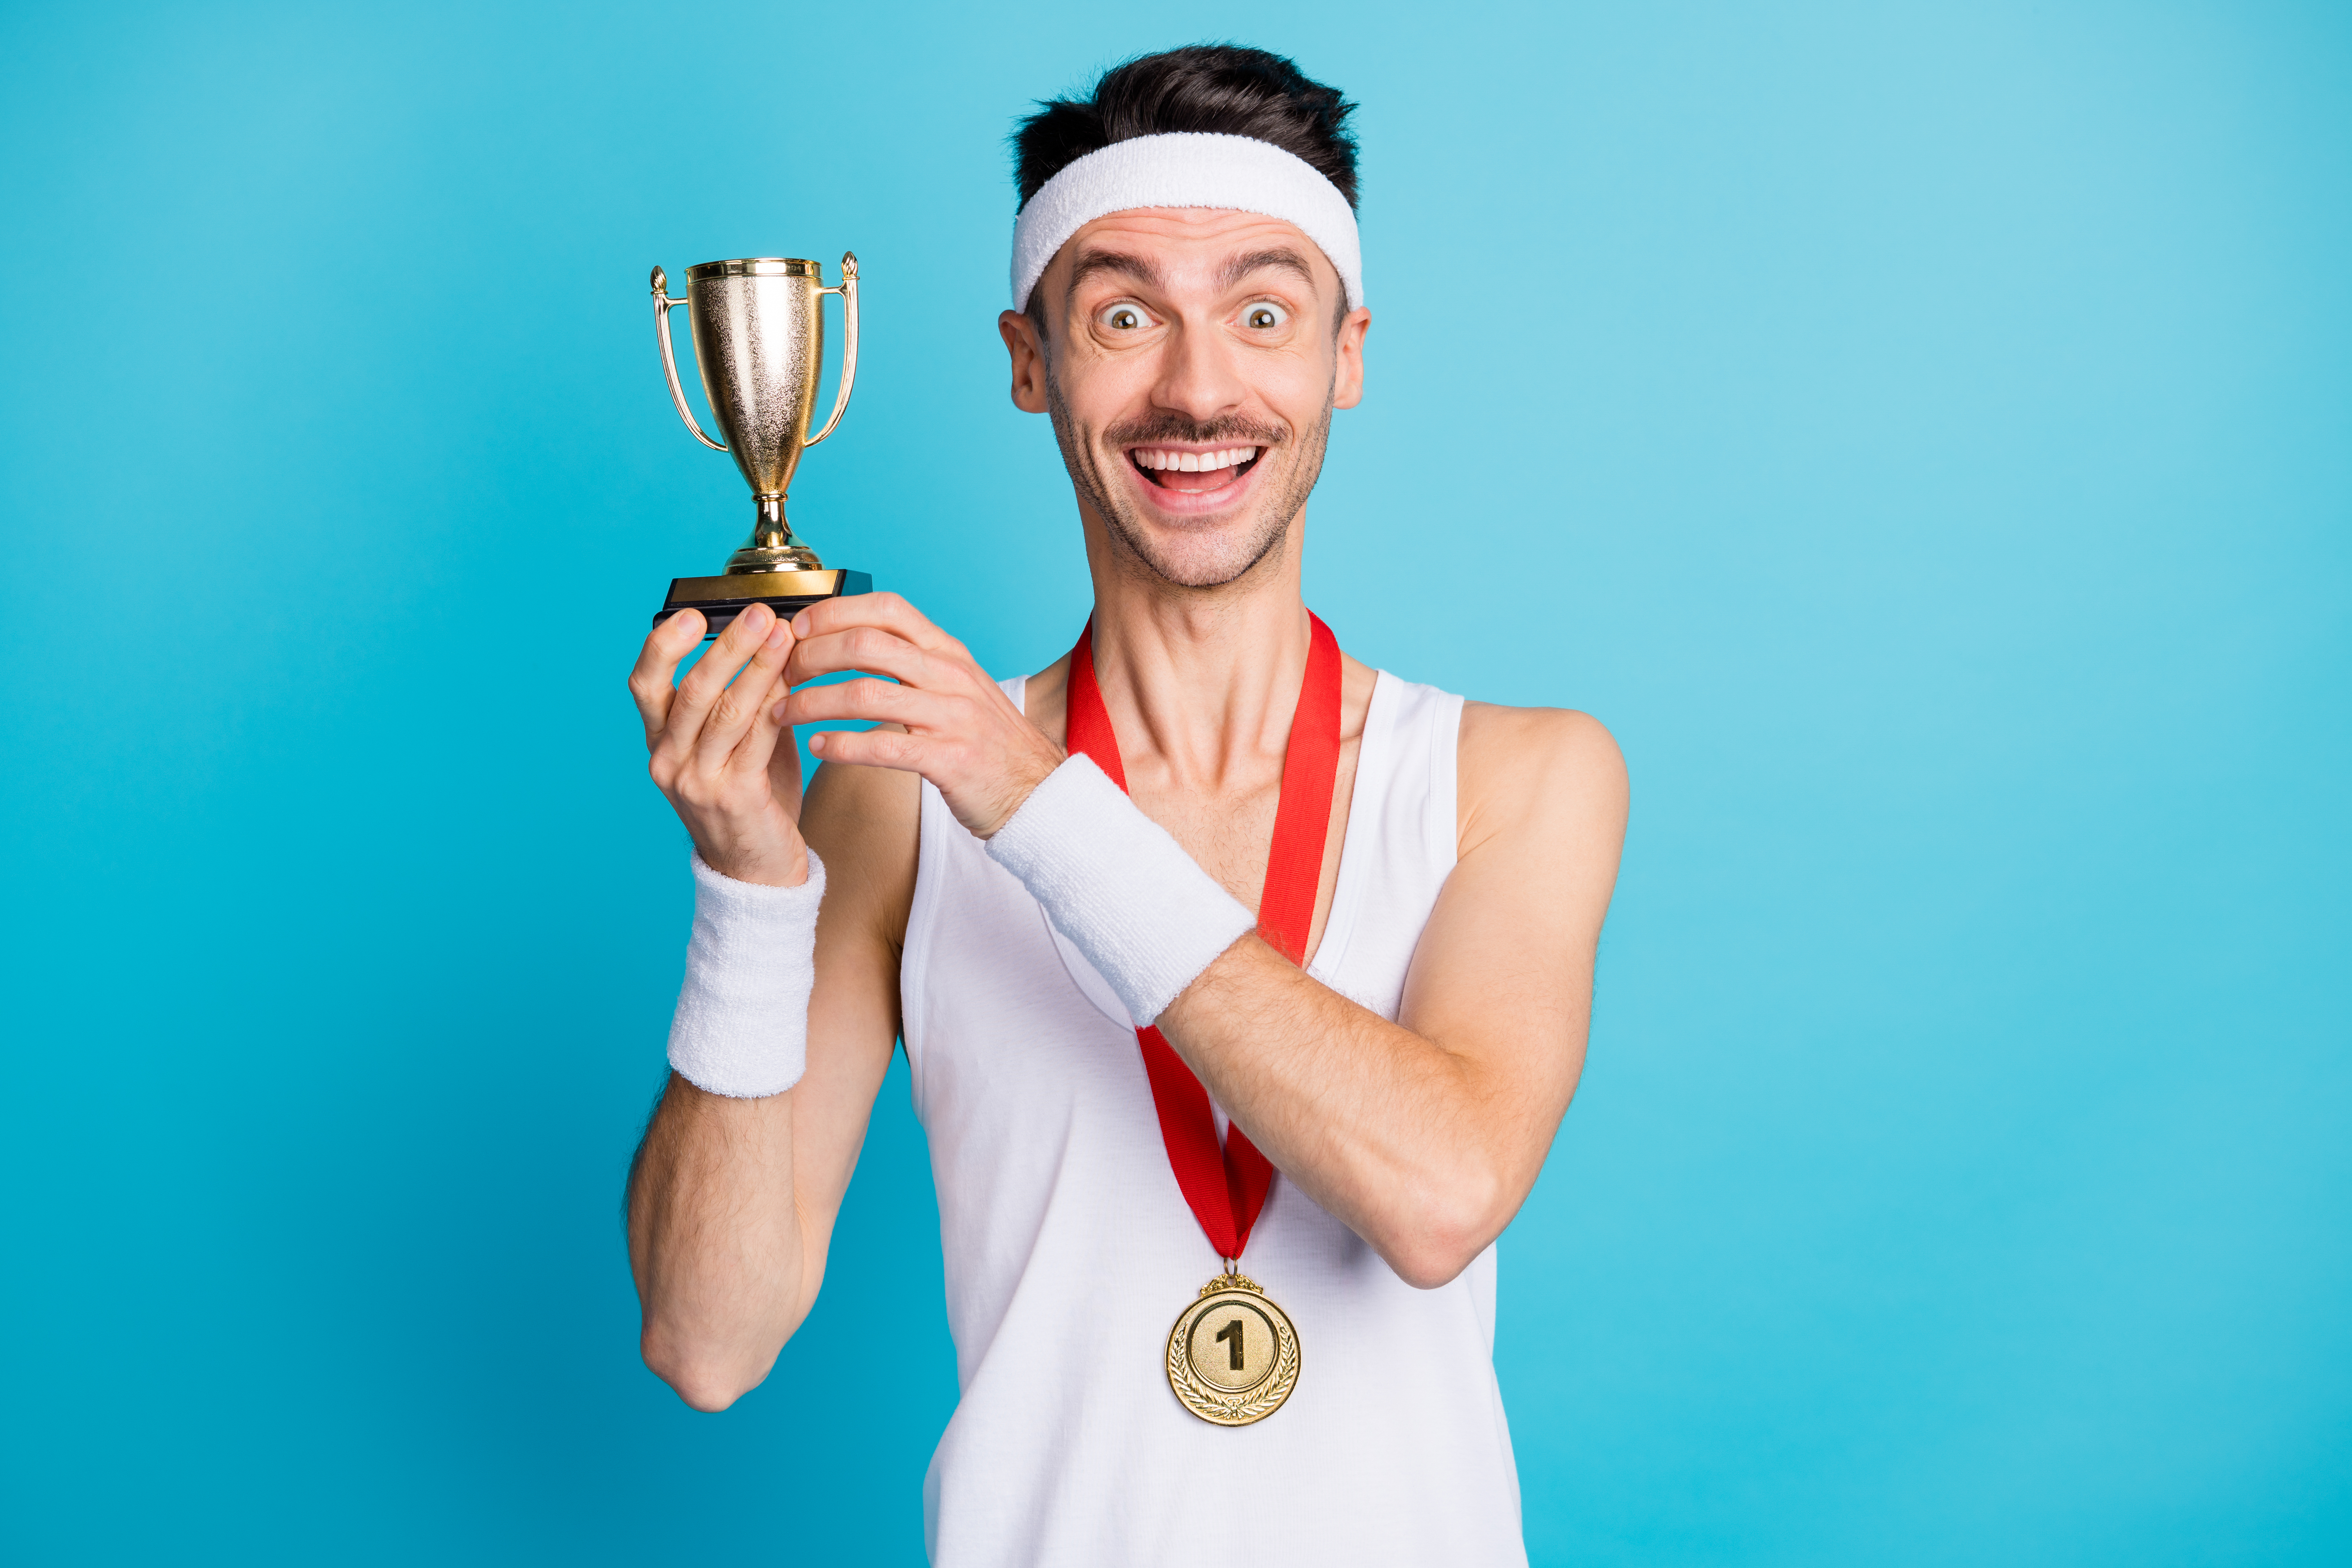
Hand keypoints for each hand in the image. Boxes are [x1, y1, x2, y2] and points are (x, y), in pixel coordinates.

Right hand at [628, 602, 808, 886]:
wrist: (756, 870)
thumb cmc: (749, 798)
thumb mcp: (733, 745)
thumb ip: (743, 700)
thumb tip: (769, 641)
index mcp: (660, 742)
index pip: (645, 683)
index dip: (663, 645)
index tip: (691, 613)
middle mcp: (667, 760)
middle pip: (692, 689)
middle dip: (727, 646)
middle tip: (759, 613)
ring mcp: (696, 780)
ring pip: (725, 711)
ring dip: (757, 667)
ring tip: (784, 636)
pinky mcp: (732, 796)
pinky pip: (755, 739)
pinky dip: (775, 704)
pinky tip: (795, 682)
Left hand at [779, 593, 1063, 837]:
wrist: (1037, 791)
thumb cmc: (986, 742)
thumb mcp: (958, 686)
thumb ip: (915, 662)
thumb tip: (857, 640)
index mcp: (948, 652)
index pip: (887, 609)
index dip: (835, 612)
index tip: (798, 628)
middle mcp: (950, 676)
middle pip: (866, 644)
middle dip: (812, 655)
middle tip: (782, 673)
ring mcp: (952, 717)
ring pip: (866, 693)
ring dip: (812, 702)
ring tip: (782, 713)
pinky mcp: (949, 759)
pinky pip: (883, 747)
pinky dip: (842, 746)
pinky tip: (819, 748)